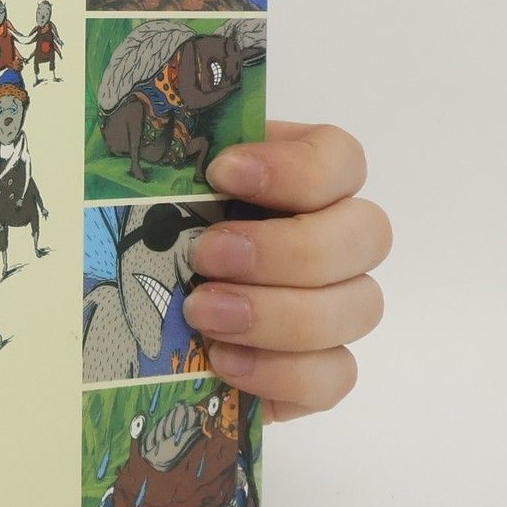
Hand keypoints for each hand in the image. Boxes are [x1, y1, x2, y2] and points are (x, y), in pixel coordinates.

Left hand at [183, 122, 389, 421]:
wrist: (140, 327)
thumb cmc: (157, 242)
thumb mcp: (157, 193)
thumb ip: (173, 166)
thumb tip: (157, 128)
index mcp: (306, 182)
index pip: (341, 159)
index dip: (295, 167)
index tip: (222, 172)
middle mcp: (337, 241)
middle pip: (366, 235)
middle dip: (284, 248)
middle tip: (205, 255)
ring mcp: (337, 309)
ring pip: (359, 307)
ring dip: (279, 314)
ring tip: (201, 314)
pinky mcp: (319, 372)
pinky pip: (335, 377)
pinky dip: (282, 372)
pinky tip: (223, 361)